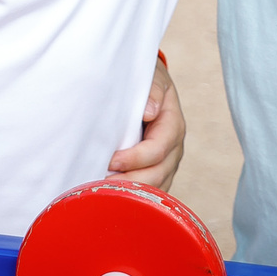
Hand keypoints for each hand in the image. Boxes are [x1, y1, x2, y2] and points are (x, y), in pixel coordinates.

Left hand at [108, 57, 185, 189]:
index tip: (112, 160)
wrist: (149, 89)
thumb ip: (152, 90)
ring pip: (154, 189)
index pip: (158, 149)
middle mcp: (173, 148)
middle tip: (102, 184)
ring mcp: (167, 163)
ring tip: (104, 194)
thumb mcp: (152, 77)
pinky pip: (149, 193)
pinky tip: (112, 197)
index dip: (135, 158)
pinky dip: (132, 198)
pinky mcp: (157, 173)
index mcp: (172, 125)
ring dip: (130, 194)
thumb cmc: (146, 83)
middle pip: (156, 174)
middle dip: (130, 182)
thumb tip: (149, 111)